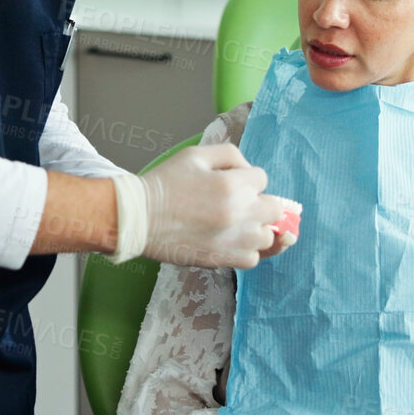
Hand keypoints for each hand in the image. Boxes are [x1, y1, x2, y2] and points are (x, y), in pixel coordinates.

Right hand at [135, 144, 290, 267]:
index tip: (232, 183)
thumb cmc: (164, 183)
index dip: (248, 179)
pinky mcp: (223, 260)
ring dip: (257, 229)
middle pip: (275, 209)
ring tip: (238, 225)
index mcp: (233, 184)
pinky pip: (253, 259)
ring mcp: (233, 240)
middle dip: (261, 203)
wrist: (138, 218)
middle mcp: (239, 213)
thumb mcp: (196, 154)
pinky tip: (233, 242)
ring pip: (267, 237)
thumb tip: (248, 171)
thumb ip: (230, 154)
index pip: (262, 178)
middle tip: (241, 205)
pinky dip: (247, 251)